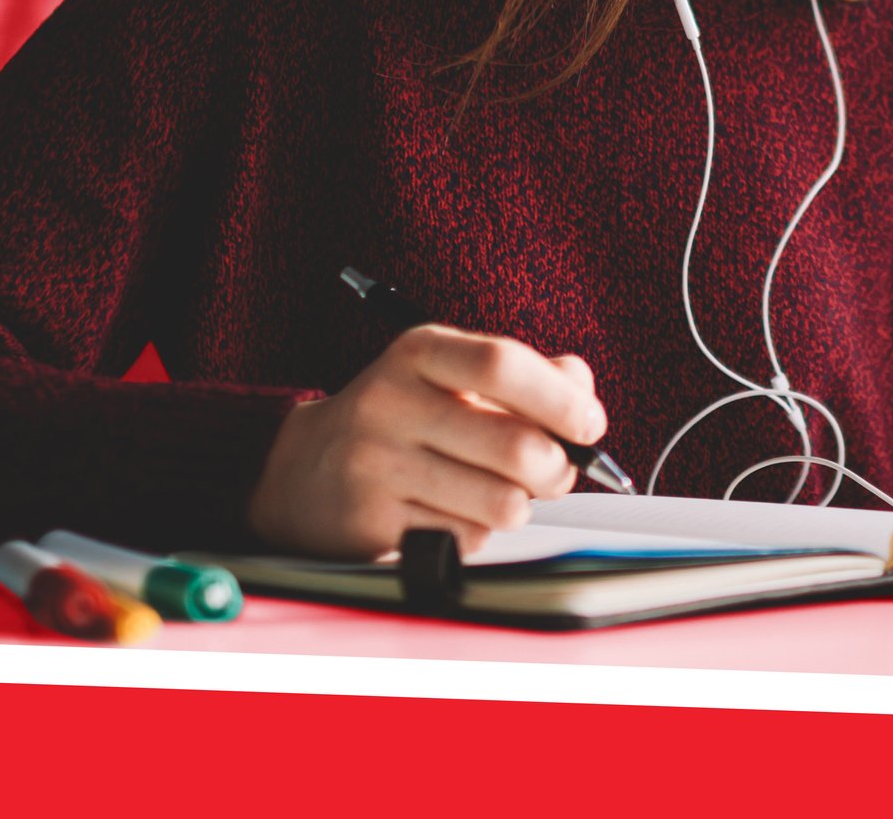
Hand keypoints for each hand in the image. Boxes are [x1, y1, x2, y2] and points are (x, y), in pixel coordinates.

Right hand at [247, 324, 607, 559]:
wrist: (303, 469)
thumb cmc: (405, 418)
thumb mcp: (454, 374)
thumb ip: (531, 375)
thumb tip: (583, 400)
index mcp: (419, 353)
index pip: (502, 365)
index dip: (562, 400)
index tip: (589, 425)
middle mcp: (391, 403)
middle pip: (517, 448)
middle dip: (556, 470)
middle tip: (553, 472)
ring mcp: (377, 466)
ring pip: (501, 504)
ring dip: (517, 505)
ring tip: (495, 492)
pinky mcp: (372, 524)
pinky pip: (466, 540)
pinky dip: (476, 533)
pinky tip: (450, 512)